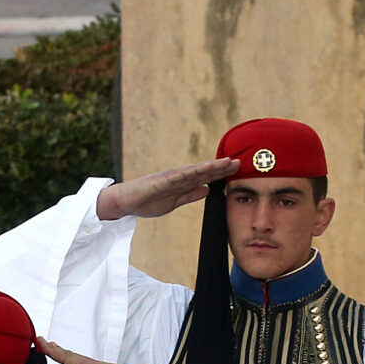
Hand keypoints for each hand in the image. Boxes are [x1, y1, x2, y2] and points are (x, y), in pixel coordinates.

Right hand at [94, 157, 241, 221]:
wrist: (125, 202)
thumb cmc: (147, 201)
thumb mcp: (175, 201)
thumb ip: (191, 195)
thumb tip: (208, 189)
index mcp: (182, 182)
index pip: (205, 177)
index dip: (221, 173)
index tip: (237, 169)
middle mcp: (178, 177)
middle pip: (203, 171)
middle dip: (221, 167)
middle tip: (239, 161)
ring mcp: (170, 177)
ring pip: (194, 171)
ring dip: (211, 166)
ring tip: (226, 162)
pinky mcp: (161, 181)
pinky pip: (179, 176)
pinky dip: (191, 172)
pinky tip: (203, 169)